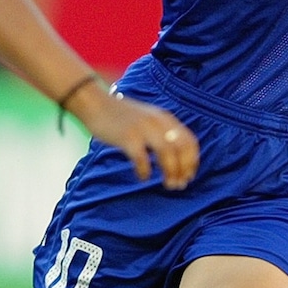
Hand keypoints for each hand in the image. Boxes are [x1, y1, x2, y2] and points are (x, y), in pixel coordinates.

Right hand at [73, 91, 199, 189]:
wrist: (95, 103)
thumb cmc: (120, 116)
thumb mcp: (148, 119)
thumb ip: (162, 132)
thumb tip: (176, 157)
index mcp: (165, 118)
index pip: (189, 141)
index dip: (192, 161)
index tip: (189, 175)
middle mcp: (158, 122)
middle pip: (181, 149)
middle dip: (183, 170)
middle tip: (179, 185)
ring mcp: (143, 128)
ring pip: (167, 153)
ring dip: (170, 172)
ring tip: (168, 185)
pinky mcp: (127, 137)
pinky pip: (142, 158)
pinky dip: (145, 171)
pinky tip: (143, 177)